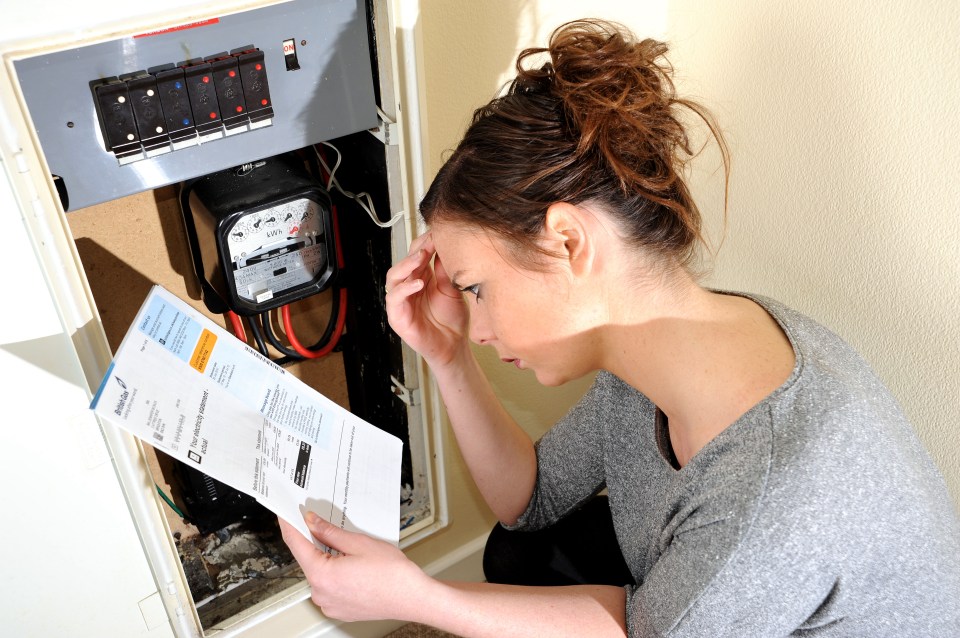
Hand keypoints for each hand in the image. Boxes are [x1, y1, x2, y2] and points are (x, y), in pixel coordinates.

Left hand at [279, 512, 430, 622]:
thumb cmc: (392, 575)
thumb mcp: (358, 543)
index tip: (284, 514)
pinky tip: (354, 567)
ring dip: (328, 560)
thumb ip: (329, 532)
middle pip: (309, 559)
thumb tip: (312, 522)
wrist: (412, 598)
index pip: (296, 544)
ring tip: (353, 553)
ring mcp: (329, 605)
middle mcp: (321, 594)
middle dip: (316, 542)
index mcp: (321, 575)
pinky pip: (329, 587)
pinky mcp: (338, 610)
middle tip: (328, 526)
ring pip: (320, 573)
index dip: (289, 525)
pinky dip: (336, 574)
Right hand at [385, 232, 470, 367]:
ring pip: (394, 276)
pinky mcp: (397, 316)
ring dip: (407, 264)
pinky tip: (418, 283)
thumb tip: (444, 246)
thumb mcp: (451, 290)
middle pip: (405, 261)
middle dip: (416, 250)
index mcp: (421, 277)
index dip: (426, 243)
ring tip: (422, 257)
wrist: (453, 347)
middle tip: (430, 242)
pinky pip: (394, 298)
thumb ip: (444, 271)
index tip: (439, 233)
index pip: (417, 254)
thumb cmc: (452, 321)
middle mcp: (408, 286)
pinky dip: (404, 288)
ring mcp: (400, 301)